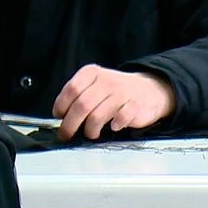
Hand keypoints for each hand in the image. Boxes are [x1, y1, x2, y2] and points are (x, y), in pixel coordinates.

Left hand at [52, 65, 176, 140]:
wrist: (148, 90)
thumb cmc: (114, 92)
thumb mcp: (94, 86)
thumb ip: (78, 96)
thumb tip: (60, 117)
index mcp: (91, 73)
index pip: (71, 89)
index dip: (61, 106)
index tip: (60, 117)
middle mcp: (106, 81)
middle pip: (82, 105)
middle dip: (70, 124)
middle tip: (67, 134)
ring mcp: (121, 93)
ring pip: (97, 116)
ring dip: (90, 130)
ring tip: (91, 133)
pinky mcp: (134, 105)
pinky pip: (119, 120)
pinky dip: (113, 127)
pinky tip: (112, 127)